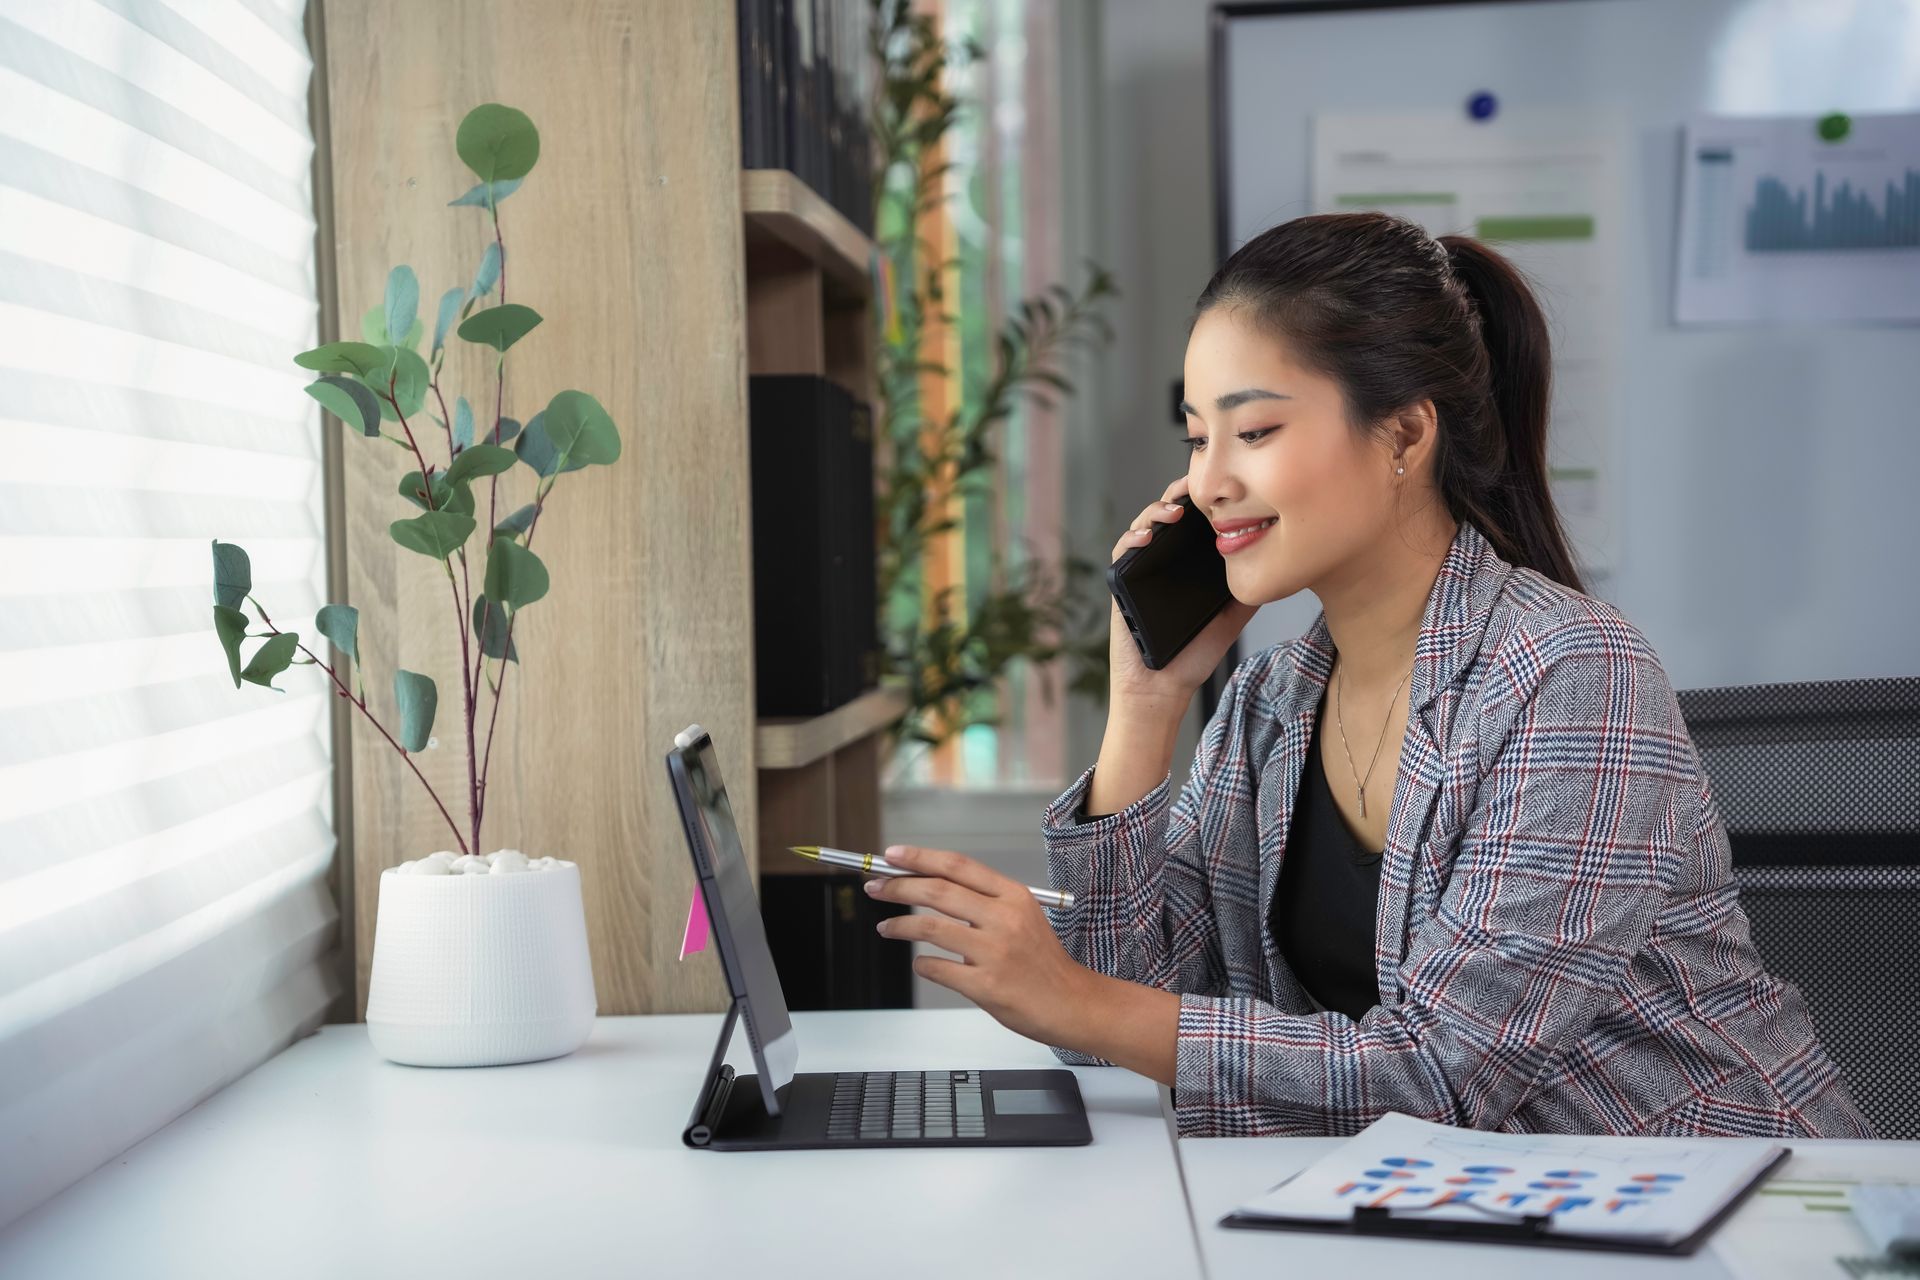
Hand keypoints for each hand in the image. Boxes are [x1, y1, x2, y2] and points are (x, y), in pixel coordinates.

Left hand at [866, 845, 1093, 1046]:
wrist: (1071, 1003)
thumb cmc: (1042, 962)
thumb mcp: (1022, 917)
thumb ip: (984, 901)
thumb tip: (931, 886)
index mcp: (1013, 896)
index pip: (958, 866)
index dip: (919, 857)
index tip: (892, 856)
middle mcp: (1004, 919)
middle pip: (938, 891)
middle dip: (898, 886)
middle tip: (876, 887)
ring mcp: (995, 952)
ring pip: (931, 928)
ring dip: (900, 925)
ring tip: (885, 926)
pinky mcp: (986, 985)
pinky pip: (938, 968)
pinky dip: (922, 964)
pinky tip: (920, 962)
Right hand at [1109, 475, 1258, 710]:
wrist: (1163, 686)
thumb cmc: (1195, 654)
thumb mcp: (1232, 617)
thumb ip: (1248, 590)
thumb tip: (1277, 563)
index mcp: (1188, 564)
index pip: (1195, 521)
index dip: (1204, 500)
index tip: (1221, 485)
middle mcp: (1164, 561)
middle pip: (1168, 515)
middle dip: (1179, 495)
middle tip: (1194, 485)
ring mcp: (1141, 570)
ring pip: (1144, 526)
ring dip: (1156, 512)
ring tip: (1174, 511)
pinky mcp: (1121, 584)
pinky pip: (1122, 552)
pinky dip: (1132, 539)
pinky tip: (1147, 538)